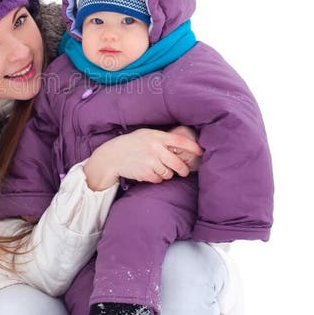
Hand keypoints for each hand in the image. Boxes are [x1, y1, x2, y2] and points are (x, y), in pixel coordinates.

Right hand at [83, 127, 202, 190]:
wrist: (112, 156)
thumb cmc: (131, 144)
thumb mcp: (145, 135)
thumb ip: (161, 138)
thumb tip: (180, 145)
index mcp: (156, 136)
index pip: (180, 141)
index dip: (192, 147)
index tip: (200, 151)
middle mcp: (155, 149)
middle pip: (178, 163)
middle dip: (183, 169)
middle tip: (184, 171)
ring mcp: (151, 162)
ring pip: (169, 173)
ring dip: (167, 174)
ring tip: (158, 169)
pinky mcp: (146, 173)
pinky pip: (159, 179)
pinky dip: (156, 178)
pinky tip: (149, 172)